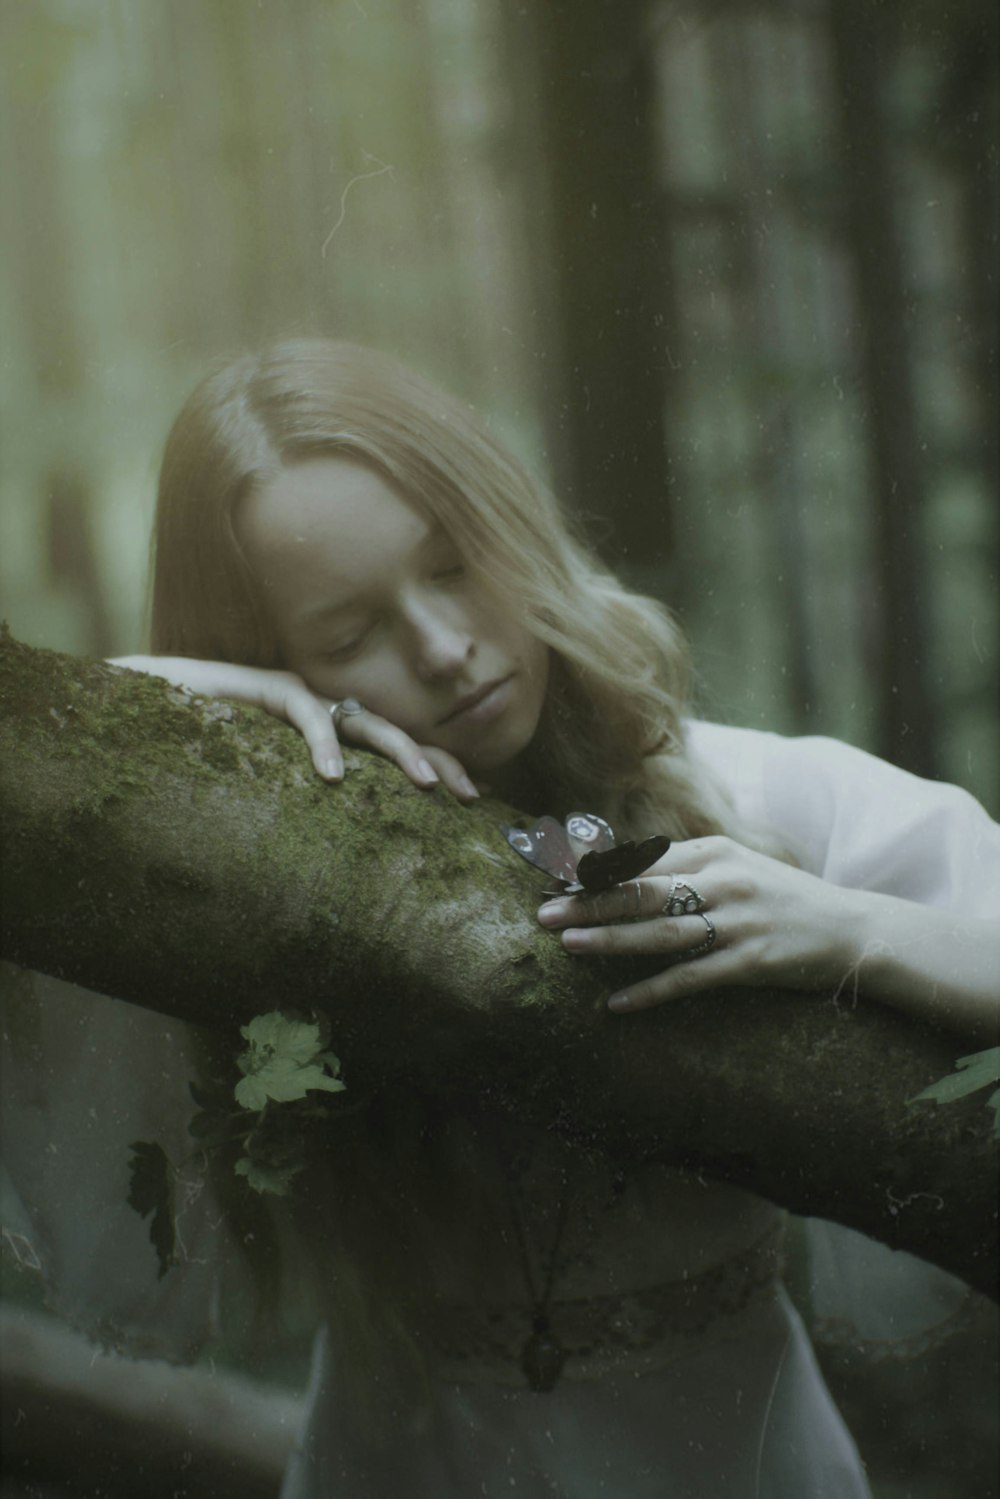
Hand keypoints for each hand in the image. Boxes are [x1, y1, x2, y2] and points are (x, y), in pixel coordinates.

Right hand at [109, 656, 480, 802]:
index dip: (433, 770)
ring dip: (399, 750)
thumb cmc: (202, 764)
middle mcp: (320, 714)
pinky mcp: (260, 687)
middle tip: (466, 795)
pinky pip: (302, 710)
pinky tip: (331, 775)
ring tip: (424, 785)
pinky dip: (321, 741)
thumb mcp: (265, 802)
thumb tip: (337, 884)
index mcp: (328, 740)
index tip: (470, 803)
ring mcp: (294, 698)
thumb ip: (302, 822)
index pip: (392, 753)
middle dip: (435, 760)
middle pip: (393, 733)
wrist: (145, 714)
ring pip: (361, 718)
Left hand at [536, 836, 859, 1011]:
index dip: (594, 872)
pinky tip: (617, 1004)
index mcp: (714, 852)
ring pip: (662, 931)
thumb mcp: (735, 867)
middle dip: (589, 901)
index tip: (552, 881)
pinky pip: (692, 978)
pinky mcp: (752, 961)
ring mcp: (739, 921)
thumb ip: (685, 866)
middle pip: (643, 891)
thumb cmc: (781, 898)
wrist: (851, 930)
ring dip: (610, 939)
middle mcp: (724, 880)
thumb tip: (620, 868)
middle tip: (543, 911)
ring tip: (568, 944)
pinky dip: (651, 991)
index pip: (641, 859)